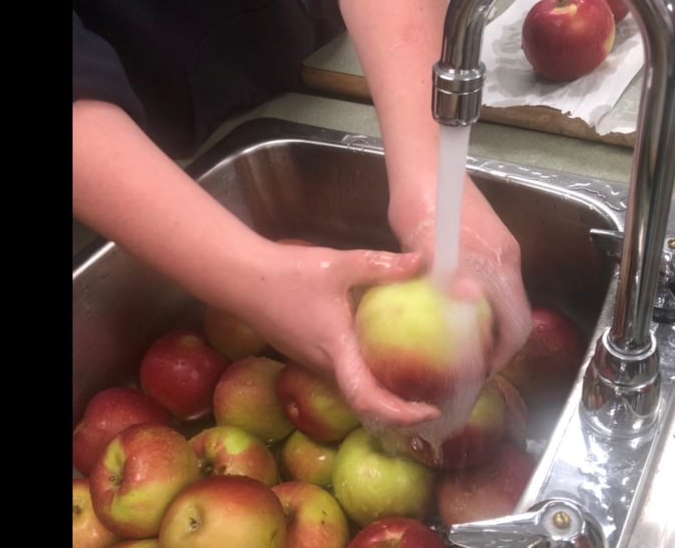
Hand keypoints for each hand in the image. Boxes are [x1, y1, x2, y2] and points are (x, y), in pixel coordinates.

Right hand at [228, 243, 441, 427]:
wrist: (242, 278)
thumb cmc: (287, 274)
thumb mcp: (339, 264)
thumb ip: (381, 265)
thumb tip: (422, 262)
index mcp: (337, 350)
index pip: (369, 398)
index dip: (400, 413)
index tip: (429, 413)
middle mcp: (326, 365)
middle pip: (366, 404)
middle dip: (400, 412)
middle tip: (433, 405)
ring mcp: (315, 362)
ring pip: (355, 390)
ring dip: (384, 396)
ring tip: (418, 385)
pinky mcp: (310, 353)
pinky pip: (345, 374)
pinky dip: (369, 378)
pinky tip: (386, 357)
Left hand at [389, 177, 532, 376]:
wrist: (425, 160)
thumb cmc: (419, 200)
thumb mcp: (425, 246)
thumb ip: (446, 277)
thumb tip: (466, 309)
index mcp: (498, 262)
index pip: (516, 324)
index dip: (501, 356)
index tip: (478, 373)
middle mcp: (507, 257)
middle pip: (514, 316)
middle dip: (496, 347)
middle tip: (466, 367)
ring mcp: (501, 249)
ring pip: (504, 301)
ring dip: (488, 327)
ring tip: (458, 346)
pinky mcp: (489, 242)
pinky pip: (494, 284)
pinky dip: (482, 306)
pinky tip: (454, 313)